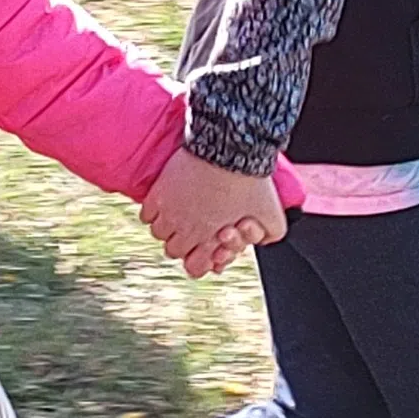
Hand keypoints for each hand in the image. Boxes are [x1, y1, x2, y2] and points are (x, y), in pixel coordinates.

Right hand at [139, 148, 287, 278]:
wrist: (230, 148)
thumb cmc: (251, 182)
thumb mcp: (273, 216)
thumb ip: (269, 236)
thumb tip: (258, 242)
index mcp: (210, 239)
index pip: (193, 268)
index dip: (201, 260)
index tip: (209, 246)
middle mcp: (186, 229)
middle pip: (172, 251)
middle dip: (184, 243)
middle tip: (195, 228)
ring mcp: (169, 211)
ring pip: (158, 232)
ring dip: (168, 227)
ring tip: (181, 214)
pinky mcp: (159, 192)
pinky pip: (146, 214)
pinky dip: (154, 212)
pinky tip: (168, 203)